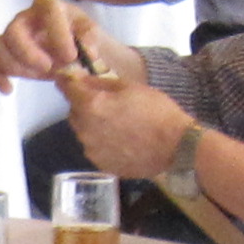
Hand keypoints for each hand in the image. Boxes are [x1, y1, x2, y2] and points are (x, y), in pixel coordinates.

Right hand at [0, 0, 94, 87]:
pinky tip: (9, 89)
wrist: (73, 52)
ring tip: (38, 75)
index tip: (71, 55)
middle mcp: (26, 18)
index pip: (47, 8)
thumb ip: (91, 39)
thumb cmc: (80, 38)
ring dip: (15, 64)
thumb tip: (87, 52)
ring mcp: (13, 37)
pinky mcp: (7, 56)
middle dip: (28, 52)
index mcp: (49, 6)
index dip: (57, 31)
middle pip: (14, 30)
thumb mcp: (92, 34)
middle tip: (48, 67)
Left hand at [62, 70, 193, 184]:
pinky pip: (94, 148)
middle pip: (74, 112)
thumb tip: (81, 79)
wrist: (175, 146)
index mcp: (91, 106)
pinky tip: (121, 139)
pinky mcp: (101, 164)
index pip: (67, 90)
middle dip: (84, 105)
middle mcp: (85, 130)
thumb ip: (101, 83)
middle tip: (107, 103)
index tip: (68, 80)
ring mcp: (92, 150)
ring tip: (118, 123)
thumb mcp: (130, 87)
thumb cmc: (156, 111)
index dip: (67, 82)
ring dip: (93, 125)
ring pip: (83, 132)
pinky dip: (102, 142)